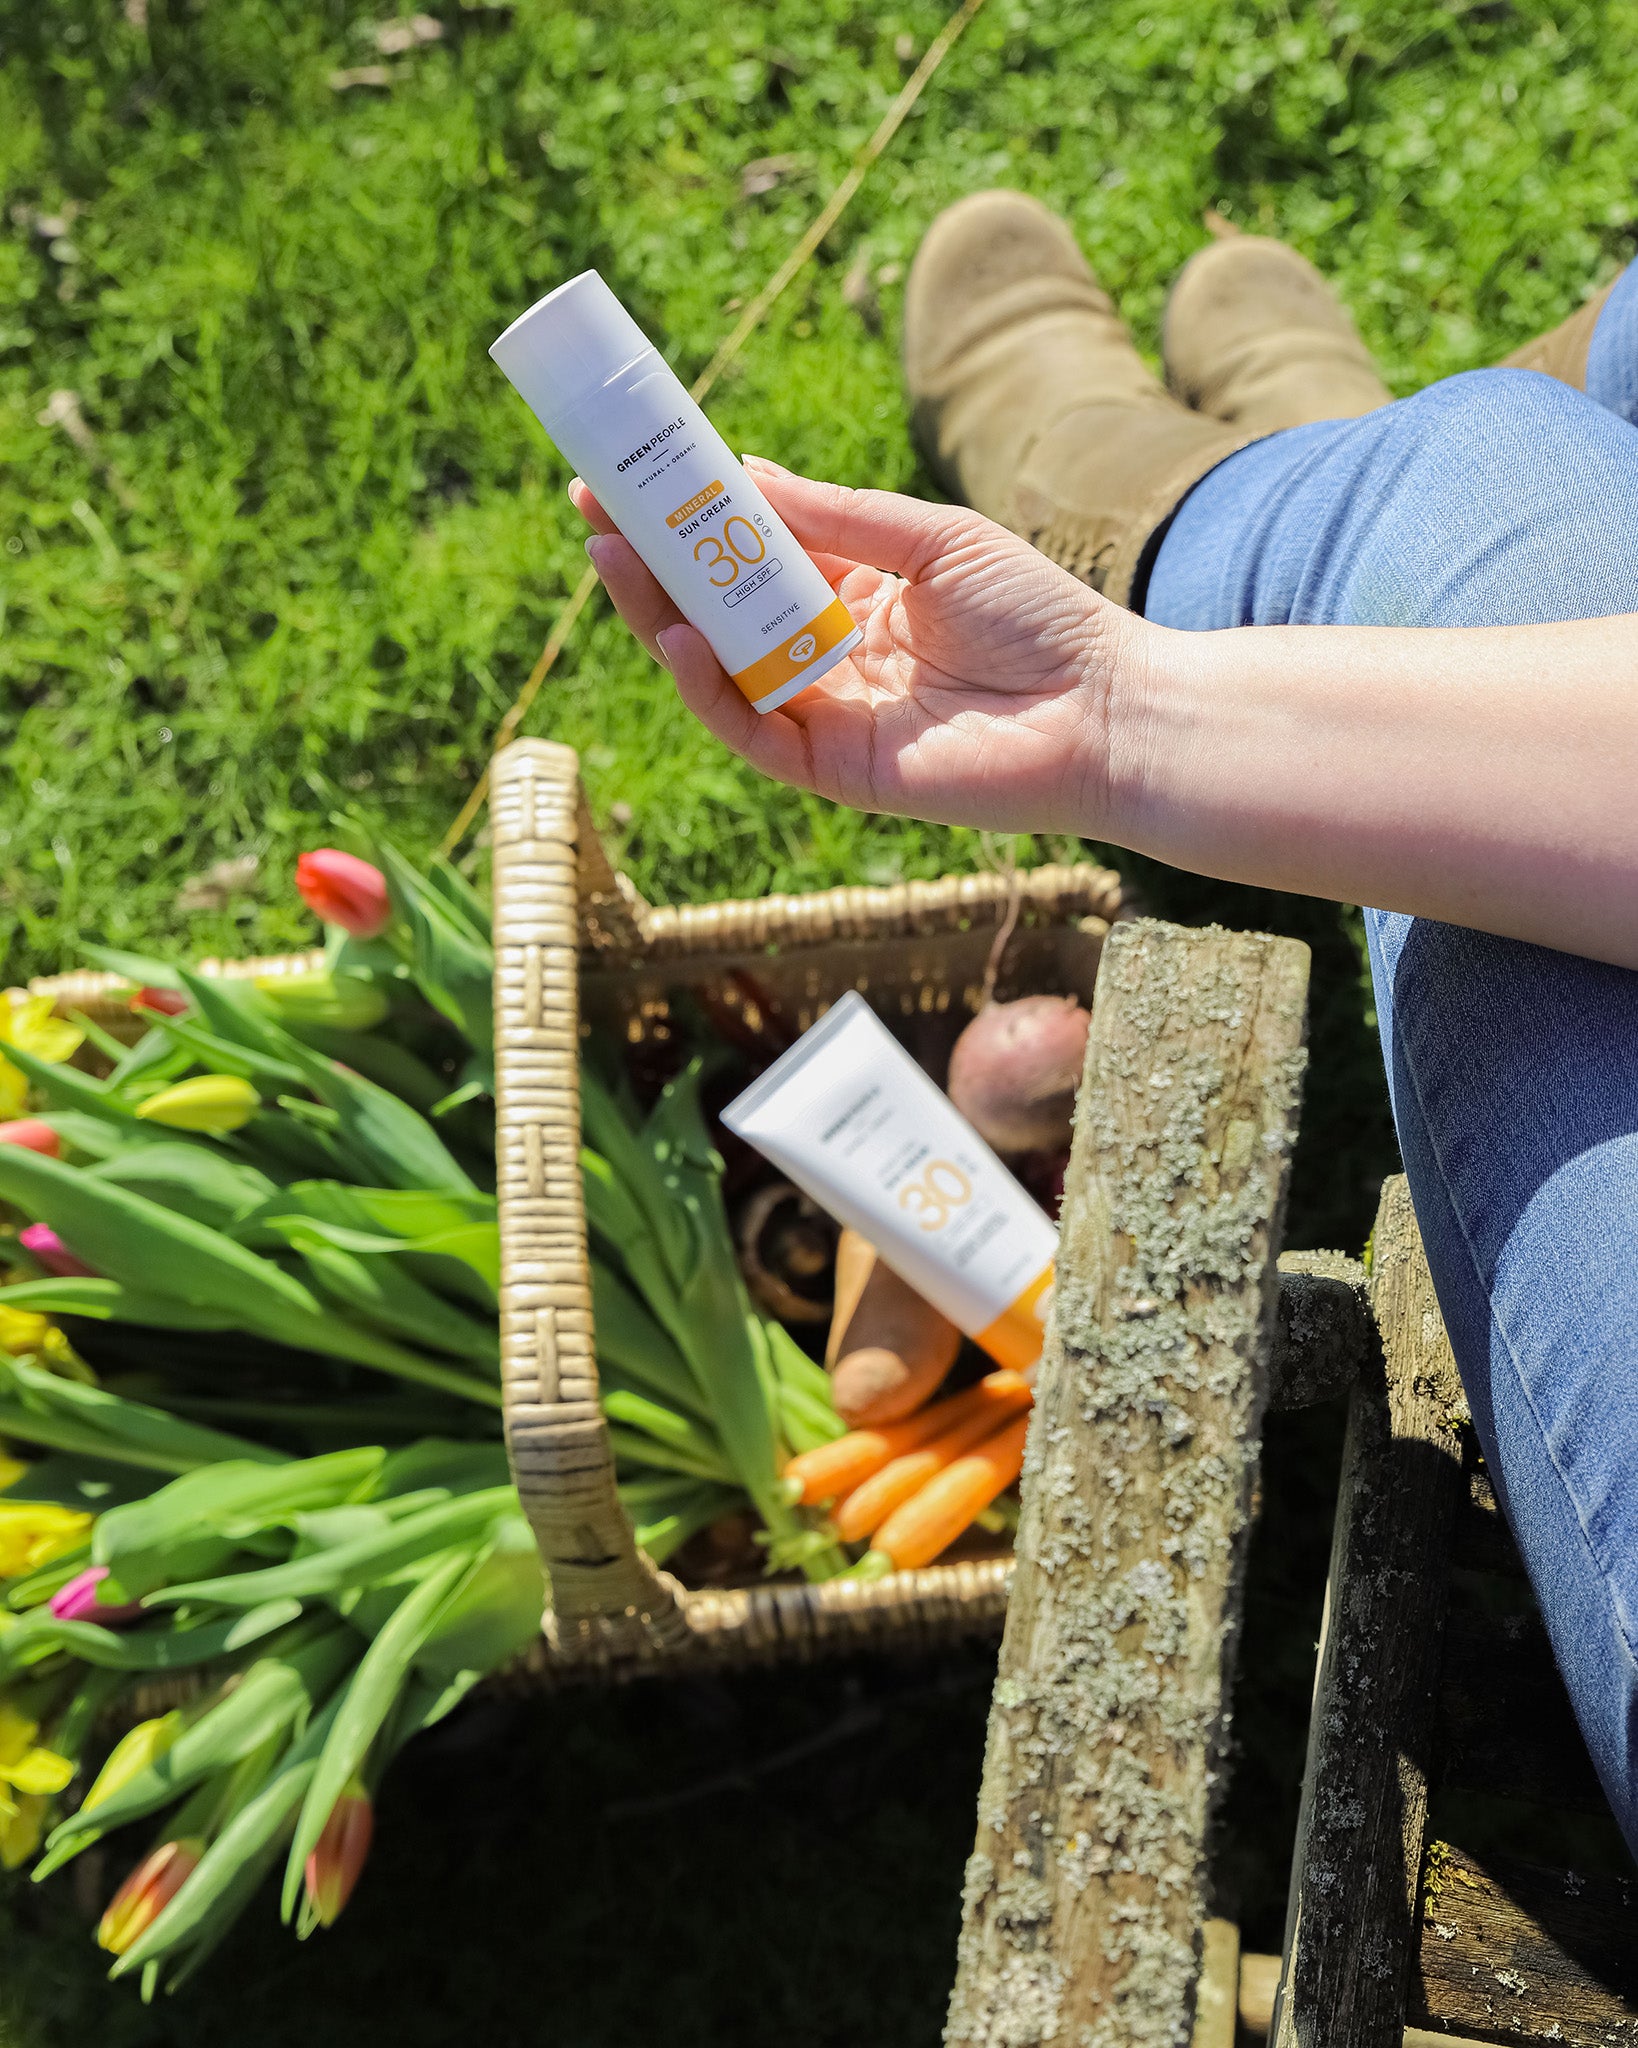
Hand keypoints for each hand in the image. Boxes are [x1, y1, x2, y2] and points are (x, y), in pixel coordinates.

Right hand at [571, 459, 1143, 836]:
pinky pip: (750, 730)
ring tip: (614, 558)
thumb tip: (743, 473)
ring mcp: (826, 714)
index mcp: (855, 595)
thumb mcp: (929, 539)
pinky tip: (680, 637)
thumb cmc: (1038, 616)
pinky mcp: (834, 769)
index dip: (691, 519)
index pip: (751, 555)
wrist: (1103, 707)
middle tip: (594, 510)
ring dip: (660, 617)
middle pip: (718, 610)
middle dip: (653, 561)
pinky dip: (708, 688)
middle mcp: (830, 655)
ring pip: (719, 669)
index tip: (633, 473)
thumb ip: (834, 516)